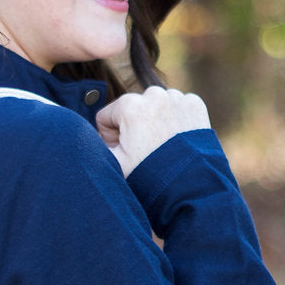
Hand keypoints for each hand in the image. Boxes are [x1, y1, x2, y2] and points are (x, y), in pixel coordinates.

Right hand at [96, 86, 210, 176]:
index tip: (125, 153)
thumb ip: (94, 145)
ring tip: (161, 148)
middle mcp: (154, 94)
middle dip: (133, 128)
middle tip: (144, 152)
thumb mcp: (112, 164)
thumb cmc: (148, 178)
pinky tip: (177, 140)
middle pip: (131, 110)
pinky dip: (175, 120)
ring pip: (154, 107)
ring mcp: (177, 98)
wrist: (190, 189)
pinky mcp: (195, 105)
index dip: (111, 138)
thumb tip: (89, 136)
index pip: (106, 117)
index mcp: (130, 105)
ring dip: (154, 122)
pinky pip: (176, 107)